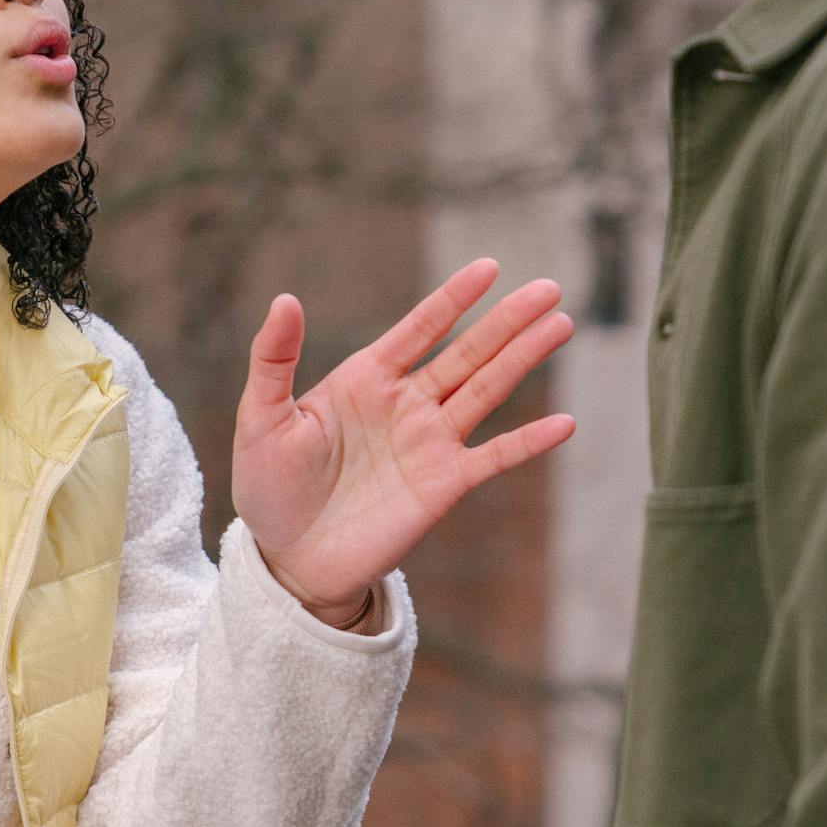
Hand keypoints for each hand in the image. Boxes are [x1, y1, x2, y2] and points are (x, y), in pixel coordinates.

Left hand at [231, 260, 576, 622]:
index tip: (488, 266)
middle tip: (548, 287)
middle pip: (467, 352)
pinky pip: (494, 458)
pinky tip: (565, 423)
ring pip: (487, 391)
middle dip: (506, 320)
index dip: (453, 299)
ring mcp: (429, 443)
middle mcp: (406, 404)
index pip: (419, 329)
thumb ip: (274, 359)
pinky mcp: (443, 486)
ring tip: (561, 324)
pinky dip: (528, 441)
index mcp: (366, 379)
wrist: (289, 560)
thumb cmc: (269, 488)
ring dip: (524, 359)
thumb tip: (285, 299)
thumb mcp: (262, 418)